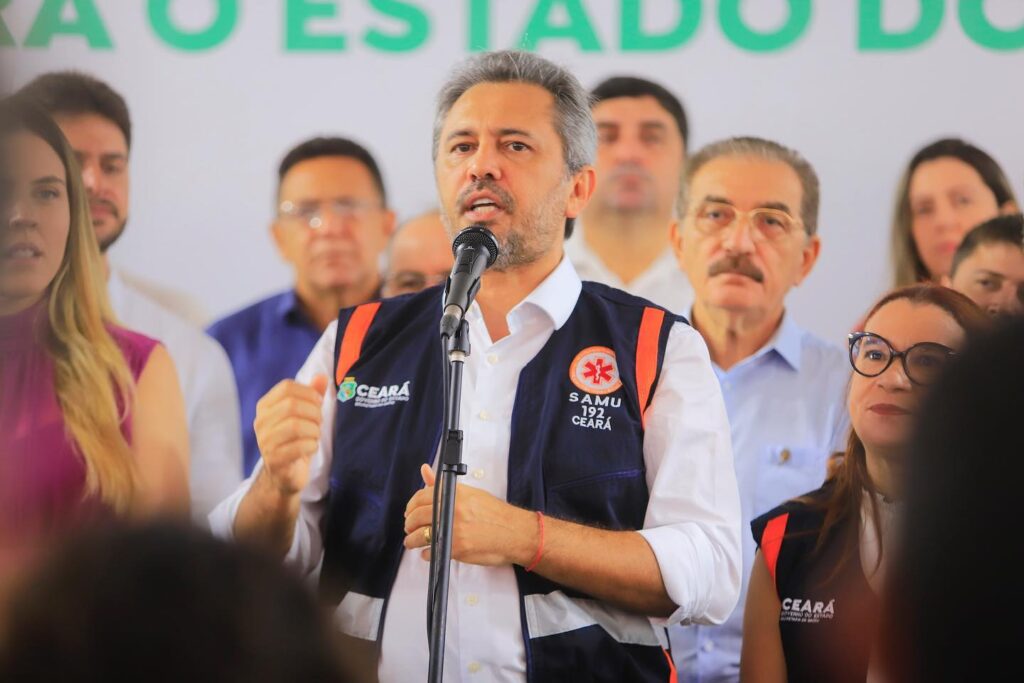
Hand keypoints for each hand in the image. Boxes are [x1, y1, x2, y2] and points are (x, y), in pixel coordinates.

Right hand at [253, 374, 328, 496]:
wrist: (285, 473)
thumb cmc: (296, 439)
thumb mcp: (305, 414)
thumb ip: (312, 395)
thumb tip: (322, 377)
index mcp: (265, 406)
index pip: (286, 387)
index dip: (308, 392)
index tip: (318, 403)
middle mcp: (260, 422)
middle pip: (292, 405)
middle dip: (314, 412)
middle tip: (319, 422)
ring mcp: (264, 441)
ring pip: (295, 426)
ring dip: (314, 430)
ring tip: (315, 435)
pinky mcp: (273, 460)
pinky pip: (299, 446)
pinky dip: (312, 445)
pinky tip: (311, 448)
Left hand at [403, 464, 537, 566]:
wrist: (515, 532)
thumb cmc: (494, 513)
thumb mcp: (470, 493)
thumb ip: (442, 485)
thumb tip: (425, 470)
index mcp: (454, 494)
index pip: (420, 497)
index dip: (411, 506)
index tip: (410, 512)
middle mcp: (452, 509)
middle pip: (416, 517)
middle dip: (409, 524)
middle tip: (410, 528)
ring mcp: (453, 529)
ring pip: (419, 536)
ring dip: (412, 540)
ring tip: (414, 542)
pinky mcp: (456, 548)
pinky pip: (430, 551)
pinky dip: (427, 553)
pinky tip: (429, 551)